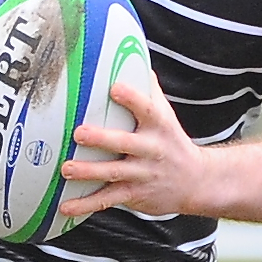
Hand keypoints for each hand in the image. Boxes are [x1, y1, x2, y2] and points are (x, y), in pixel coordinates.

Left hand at [59, 71, 210, 218]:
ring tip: (66, 169)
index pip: (147, 109)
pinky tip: (65, 207)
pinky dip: (85, 205)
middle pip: (125, 143)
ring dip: (89, 172)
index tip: (115, 88)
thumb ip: (148, 90)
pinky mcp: (134, 194)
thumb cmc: (173, 142)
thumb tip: (132, 54)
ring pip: (113, 173)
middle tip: (79, 133)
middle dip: (102, 139)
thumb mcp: (166, 115)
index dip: (132, 98)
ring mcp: (142, 174)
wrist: (197, 182)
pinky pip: (107, 200)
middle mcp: (151, 150)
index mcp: (159, 126)